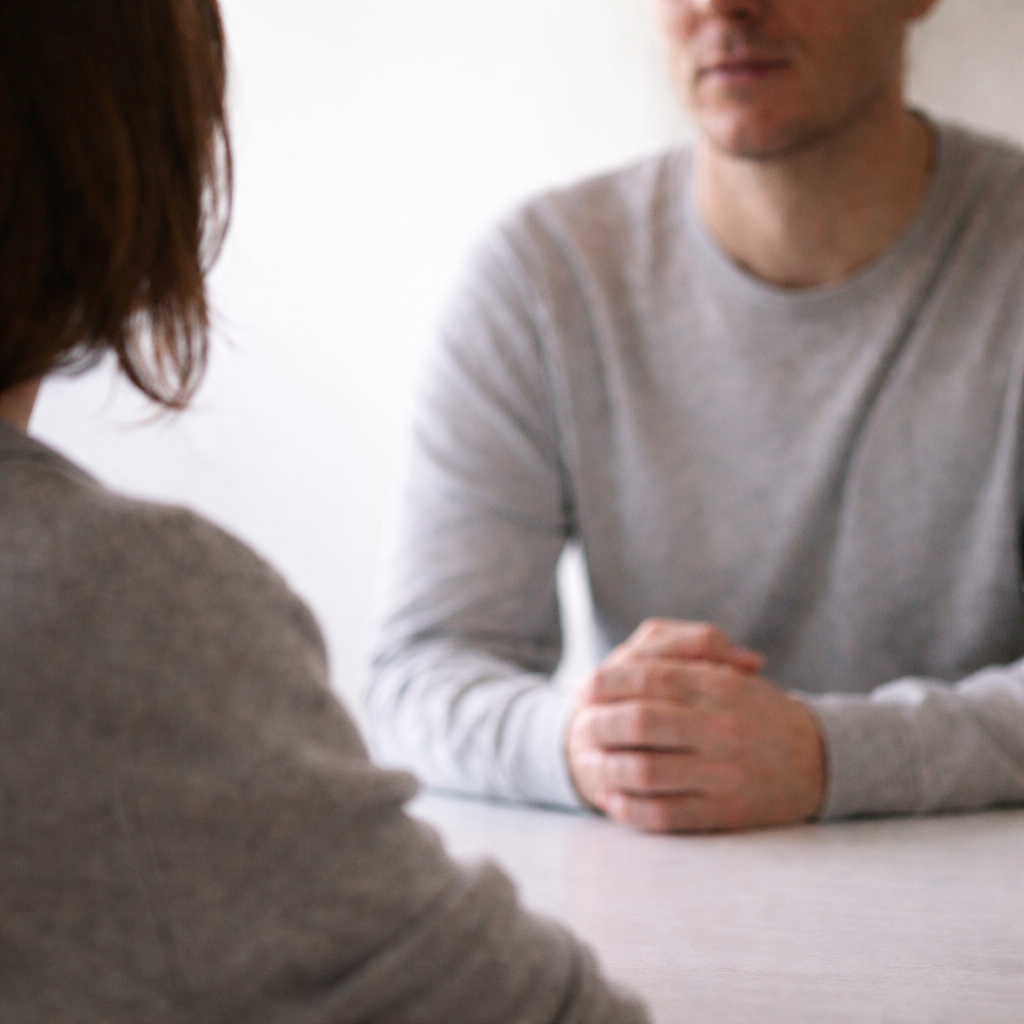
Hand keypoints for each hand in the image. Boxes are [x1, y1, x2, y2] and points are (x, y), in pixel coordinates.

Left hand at [566, 619, 825, 832]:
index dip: (606, 682)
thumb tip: (622, 668)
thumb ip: (682, 649)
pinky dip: (627, 807)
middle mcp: (723, 728)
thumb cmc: (755, 709)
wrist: (818, 762)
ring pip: (645, 771)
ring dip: (604, 767)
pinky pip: (662, 814)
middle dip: (598, 723)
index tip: (583, 689)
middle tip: (580, 725)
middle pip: (640, 722)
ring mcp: (724, 774)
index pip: (650, 677)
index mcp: (722, 686)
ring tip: (587, 760)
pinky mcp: (724, 814)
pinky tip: (611, 797)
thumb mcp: (728, 669)